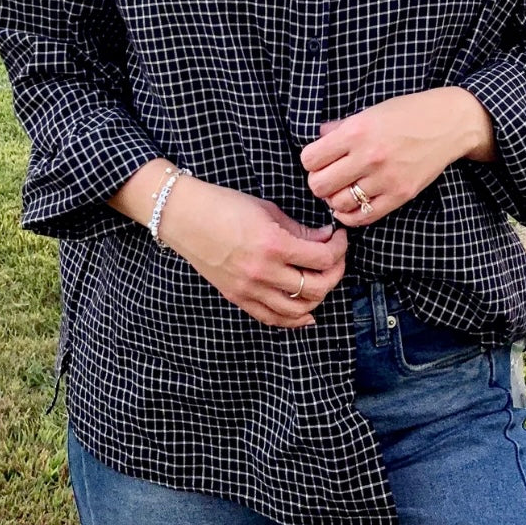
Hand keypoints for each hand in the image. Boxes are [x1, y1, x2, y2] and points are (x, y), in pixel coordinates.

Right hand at [158, 177, 347, 328]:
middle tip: (336, 257)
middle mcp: (263, 272)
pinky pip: (273, 318)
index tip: (340, 237)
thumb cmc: (224, 205)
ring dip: (318, 296)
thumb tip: (326, 239)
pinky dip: (294, 319)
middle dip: (335, 272)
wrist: (185, 217)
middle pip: (316, 287)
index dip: (339, 248)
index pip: (322, 258)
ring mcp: (250, 290)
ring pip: (299, 310)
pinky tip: (307, 313)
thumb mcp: (267, 210)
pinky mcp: (239, 299)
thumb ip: (299, 230)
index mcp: (273, 244)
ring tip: (322, 279)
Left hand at [298, 87, 491, 226]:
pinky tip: (351, 205)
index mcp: (356, 131)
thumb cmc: (406, 113)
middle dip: (319, 182)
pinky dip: (350, 215)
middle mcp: (368, 156)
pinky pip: (363, 217)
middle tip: (328, 176)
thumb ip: (341, 127)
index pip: (310, 159)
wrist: (447, 124)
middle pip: (319, 185)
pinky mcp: (399, 195)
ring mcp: (384, 178)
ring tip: (342, 189)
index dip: (310, 161)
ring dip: (334, 199)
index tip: (319, 159)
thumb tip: (318, 138)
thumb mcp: (369, 111)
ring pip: (338, 204)